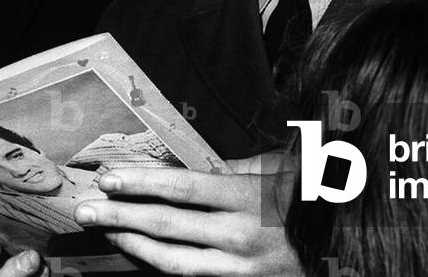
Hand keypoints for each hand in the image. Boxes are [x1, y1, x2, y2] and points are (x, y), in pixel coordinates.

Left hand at [73, 157, 301, 275]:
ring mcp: (238, 269)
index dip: (141, 183)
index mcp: (247, 198)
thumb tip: (192, 162)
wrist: (342, 244)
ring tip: (106, 230)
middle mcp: (238, 236)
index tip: (108, 177)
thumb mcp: (276, 170)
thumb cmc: (308, 198)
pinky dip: (161, 265)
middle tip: (85, 208)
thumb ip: (235, 168)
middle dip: (120, 216)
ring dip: (133, 245)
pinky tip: (140, 253)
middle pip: (167, 226)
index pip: (182, 188)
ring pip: (172, 262)